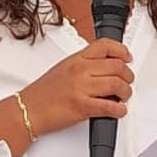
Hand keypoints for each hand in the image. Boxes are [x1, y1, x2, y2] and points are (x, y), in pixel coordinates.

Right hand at [17, 39, 132, 137]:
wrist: (28, 109)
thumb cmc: (43, 92)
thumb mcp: (63, 68)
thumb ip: (84, 65)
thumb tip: (105, 67)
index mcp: (76, 59)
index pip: (105, 46)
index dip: (122, 50)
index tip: (127, 57)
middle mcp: (80, 70)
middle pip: (117, 66)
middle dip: (128, 75)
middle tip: (127, 81)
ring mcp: (82, 88)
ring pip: (117, 85)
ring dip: (126, 92)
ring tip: (123, 96)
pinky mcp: (83, 106)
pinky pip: (110, 107)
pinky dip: (120, 110)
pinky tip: (118, 110)